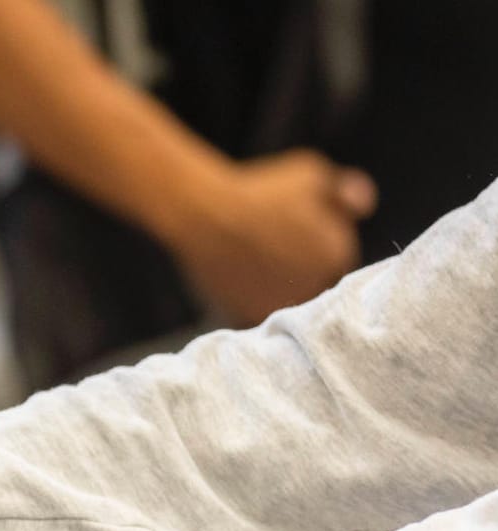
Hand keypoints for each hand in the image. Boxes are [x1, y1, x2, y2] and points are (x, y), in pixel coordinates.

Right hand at [167, 149, 376, 326]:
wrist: (204, 215)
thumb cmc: (258, 190)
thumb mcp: (310, 174)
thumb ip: (344, 192)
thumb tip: (365, 205)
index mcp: (339, 254)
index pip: (338, 257)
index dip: (319, 244)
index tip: (296, 232)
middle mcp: (317, 287)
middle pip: (317, 284)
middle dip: (302, 269)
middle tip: (273, 248)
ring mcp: (283, 305)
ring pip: (290, 301)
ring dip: (281, 288)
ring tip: (255, 263)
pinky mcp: (251, 317)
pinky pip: (262, 312)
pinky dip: (256, 301)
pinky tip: (243, 279)